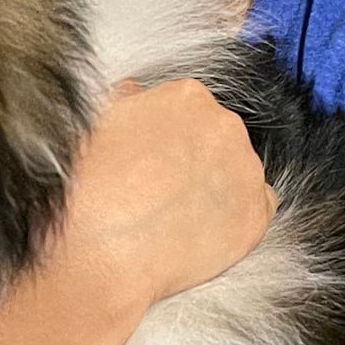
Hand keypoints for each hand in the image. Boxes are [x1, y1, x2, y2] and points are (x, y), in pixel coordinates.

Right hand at [59, 80, 274, 313]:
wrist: (96, 250)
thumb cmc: (87, 187)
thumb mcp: (95, 123)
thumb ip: (127, 103)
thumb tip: (135, 94)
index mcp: (187, 96)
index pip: (188, 110)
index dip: (165, 138)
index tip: (149, 159)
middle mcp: (226, 125)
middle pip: (216, 138)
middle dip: (193, 160)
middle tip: (157, 190)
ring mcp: (246, 171)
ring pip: (236, 173)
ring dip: (214, 188)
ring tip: (172, 217)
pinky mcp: (256, 217)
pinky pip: (257, 209)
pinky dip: (235, 217)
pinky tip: (200, 231)